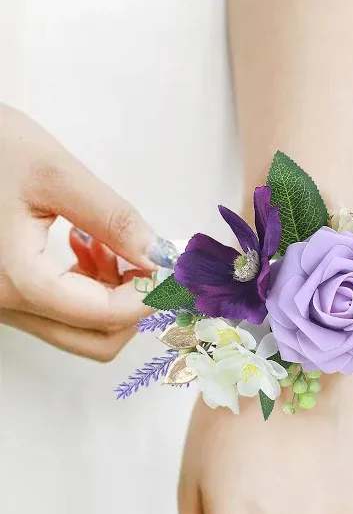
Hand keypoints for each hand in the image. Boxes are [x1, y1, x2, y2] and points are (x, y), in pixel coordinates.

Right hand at [0, 104, 158, 358]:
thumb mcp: (53, 173)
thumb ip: (112, 218)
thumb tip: (159, 256)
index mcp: (18, 280)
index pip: (104, 315)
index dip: (149, 296)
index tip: (173, 269)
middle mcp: (7, 306)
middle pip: (96, 341)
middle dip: (133, 305)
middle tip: (147, 260)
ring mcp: (5, 306)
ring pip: (80, 331)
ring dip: (112, 297)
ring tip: (107, 242)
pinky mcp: (7, 296)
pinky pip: (60, 313)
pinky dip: (89, 289)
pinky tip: (86, 245)